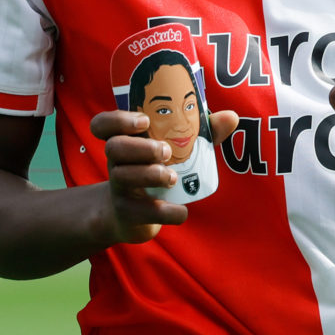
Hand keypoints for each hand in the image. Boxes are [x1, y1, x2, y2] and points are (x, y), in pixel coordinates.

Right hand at [89, 108, 239, 244]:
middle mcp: (116, 163)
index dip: (118, 120)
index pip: (104, 124)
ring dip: (151, 175)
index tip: (144, 121)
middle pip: (114, 147)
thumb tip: (231, 117)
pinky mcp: (128, 213)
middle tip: (166, 152)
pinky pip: (143, 211)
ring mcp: (119, 189)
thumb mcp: (176, 151)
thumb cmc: (156, 172)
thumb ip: (202, 134)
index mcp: (126, 142)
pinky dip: (167, 212)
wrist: (131, 218)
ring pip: (123, 177)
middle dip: (141, 148)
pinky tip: (182, 210)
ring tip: (173, 178)